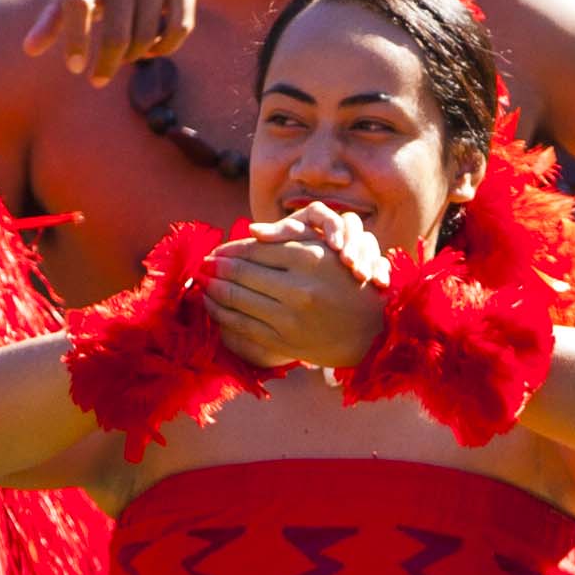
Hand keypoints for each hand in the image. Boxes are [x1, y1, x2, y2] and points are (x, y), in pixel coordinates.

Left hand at [31, 0, 201, 77]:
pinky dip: (163, 49)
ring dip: (133, 56)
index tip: (75, 68)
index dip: (75, 40)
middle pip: (117, 32)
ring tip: (124, 57)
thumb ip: (52, 18)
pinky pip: (177, 30)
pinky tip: (150, 48)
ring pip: (146, 36)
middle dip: (107, 64)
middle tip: (98, 78)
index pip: (78, 3)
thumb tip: (29, 50)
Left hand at [201, 202, 389, 376]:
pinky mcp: (283, 342)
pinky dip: (222, 315)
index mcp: (309, 259)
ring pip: (236, 300)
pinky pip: (242, 327)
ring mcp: (289, 318)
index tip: (215, 250)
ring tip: (203, 284)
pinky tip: (213, 308)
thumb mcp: (328, 253)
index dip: (229, 249)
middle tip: (202, 266)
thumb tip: (251, 232)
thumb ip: (291, 240)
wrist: (371, 333)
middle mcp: (298, 288)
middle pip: (240, 273)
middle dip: (216, 268)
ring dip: (213, 291)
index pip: (255, 249)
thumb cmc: (348, 285)